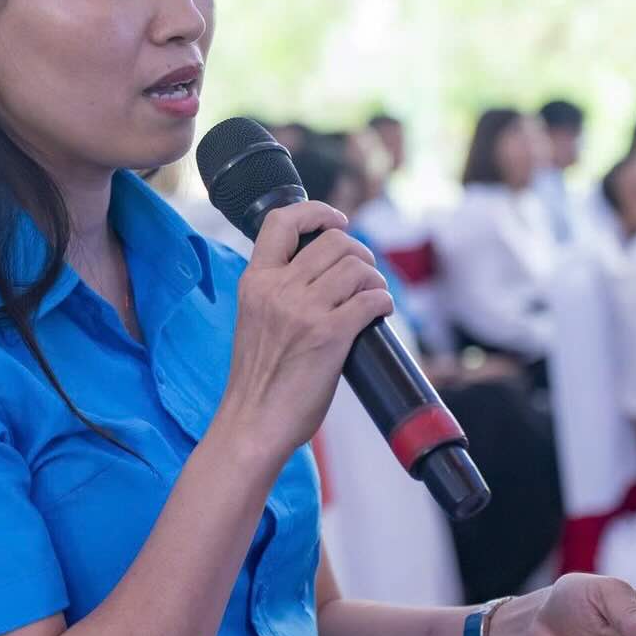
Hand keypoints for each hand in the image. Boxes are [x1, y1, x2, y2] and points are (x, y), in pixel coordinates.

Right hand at [219, 202, 396, 459]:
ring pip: (357, 267)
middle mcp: (277, 289)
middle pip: (334, 241)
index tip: (336, 221)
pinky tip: (380, 313)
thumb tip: (323, 276)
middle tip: (364, 274)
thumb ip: (277, 293)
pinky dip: (383, 302)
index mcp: (255, 282)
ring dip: (374, 279)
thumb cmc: (257, 381)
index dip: (316, 211)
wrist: (252, 423)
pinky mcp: (329, 335)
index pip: (282, 221)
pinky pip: (371, 299)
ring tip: (372, 297)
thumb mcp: (254, 320)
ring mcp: (303, 311)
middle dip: (359, 253)